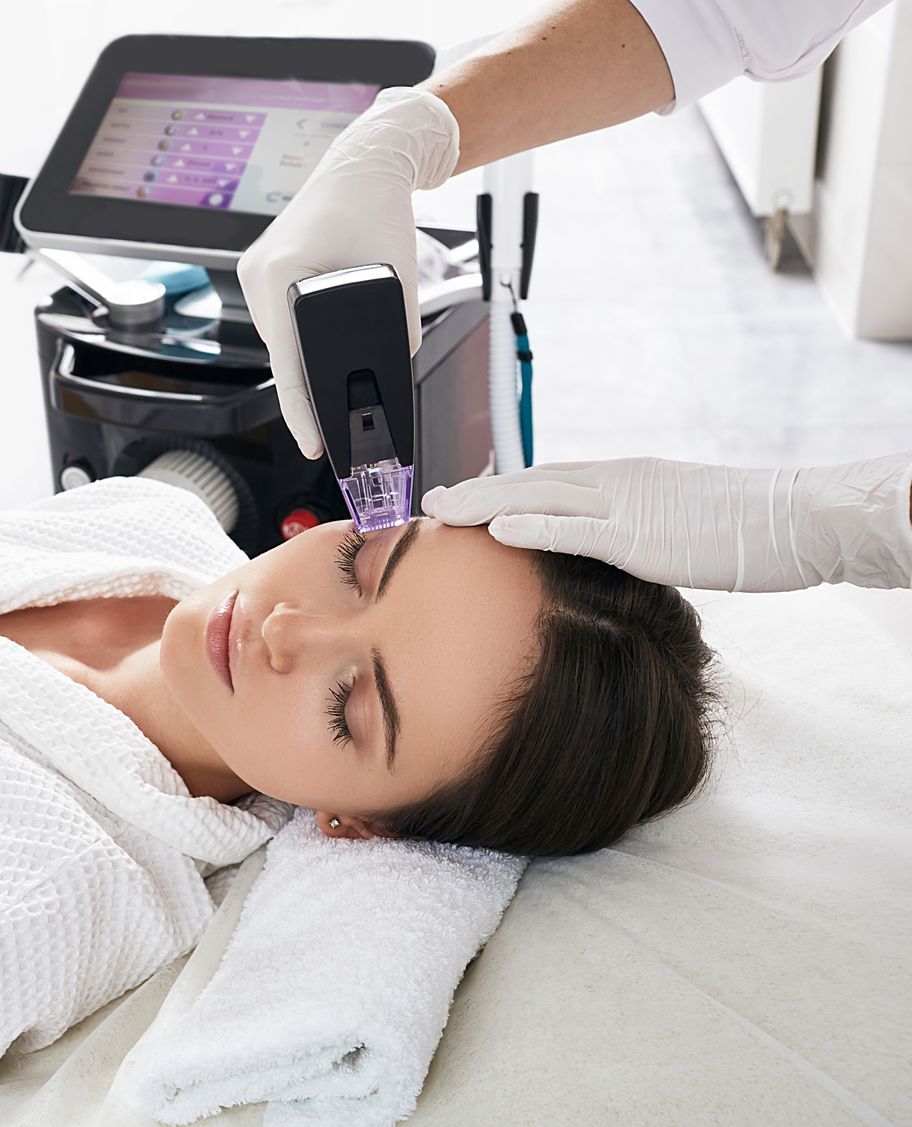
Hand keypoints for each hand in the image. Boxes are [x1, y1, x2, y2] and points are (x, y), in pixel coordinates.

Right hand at [236, 85, 460, 459]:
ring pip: (277, 337)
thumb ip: (397, 331)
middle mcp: (258, 273)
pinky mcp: (259, 266)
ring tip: (329, 364)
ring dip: (300, 354)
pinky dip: (296, 331)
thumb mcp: (398, 277)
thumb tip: (394, 375)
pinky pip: (275, 315)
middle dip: (307, 382)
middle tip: (334, 415)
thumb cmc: (379, 208)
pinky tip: (314, 337)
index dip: (301, 412)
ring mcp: (252, 269)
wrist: (364, 163)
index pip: (288, 363)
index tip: (314, 444)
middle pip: (280, 352)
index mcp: (282, 273)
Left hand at [422, 453, 911, 591]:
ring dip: (484, 503)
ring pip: (540, 497)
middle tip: (430, 501)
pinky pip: (576, 530)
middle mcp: (618, 482)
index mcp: (626, 478)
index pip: (548, 478)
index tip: (462, 495)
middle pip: (531, 481)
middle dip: (476, 491)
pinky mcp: (644, 537)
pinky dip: (531, 527)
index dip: (500, 487)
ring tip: (440, 511)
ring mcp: (628, 507)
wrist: (798, 519)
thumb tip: (607, 545)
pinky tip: (494, 530)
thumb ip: (633, 528)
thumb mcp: (678, 521)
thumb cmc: (747, 526)